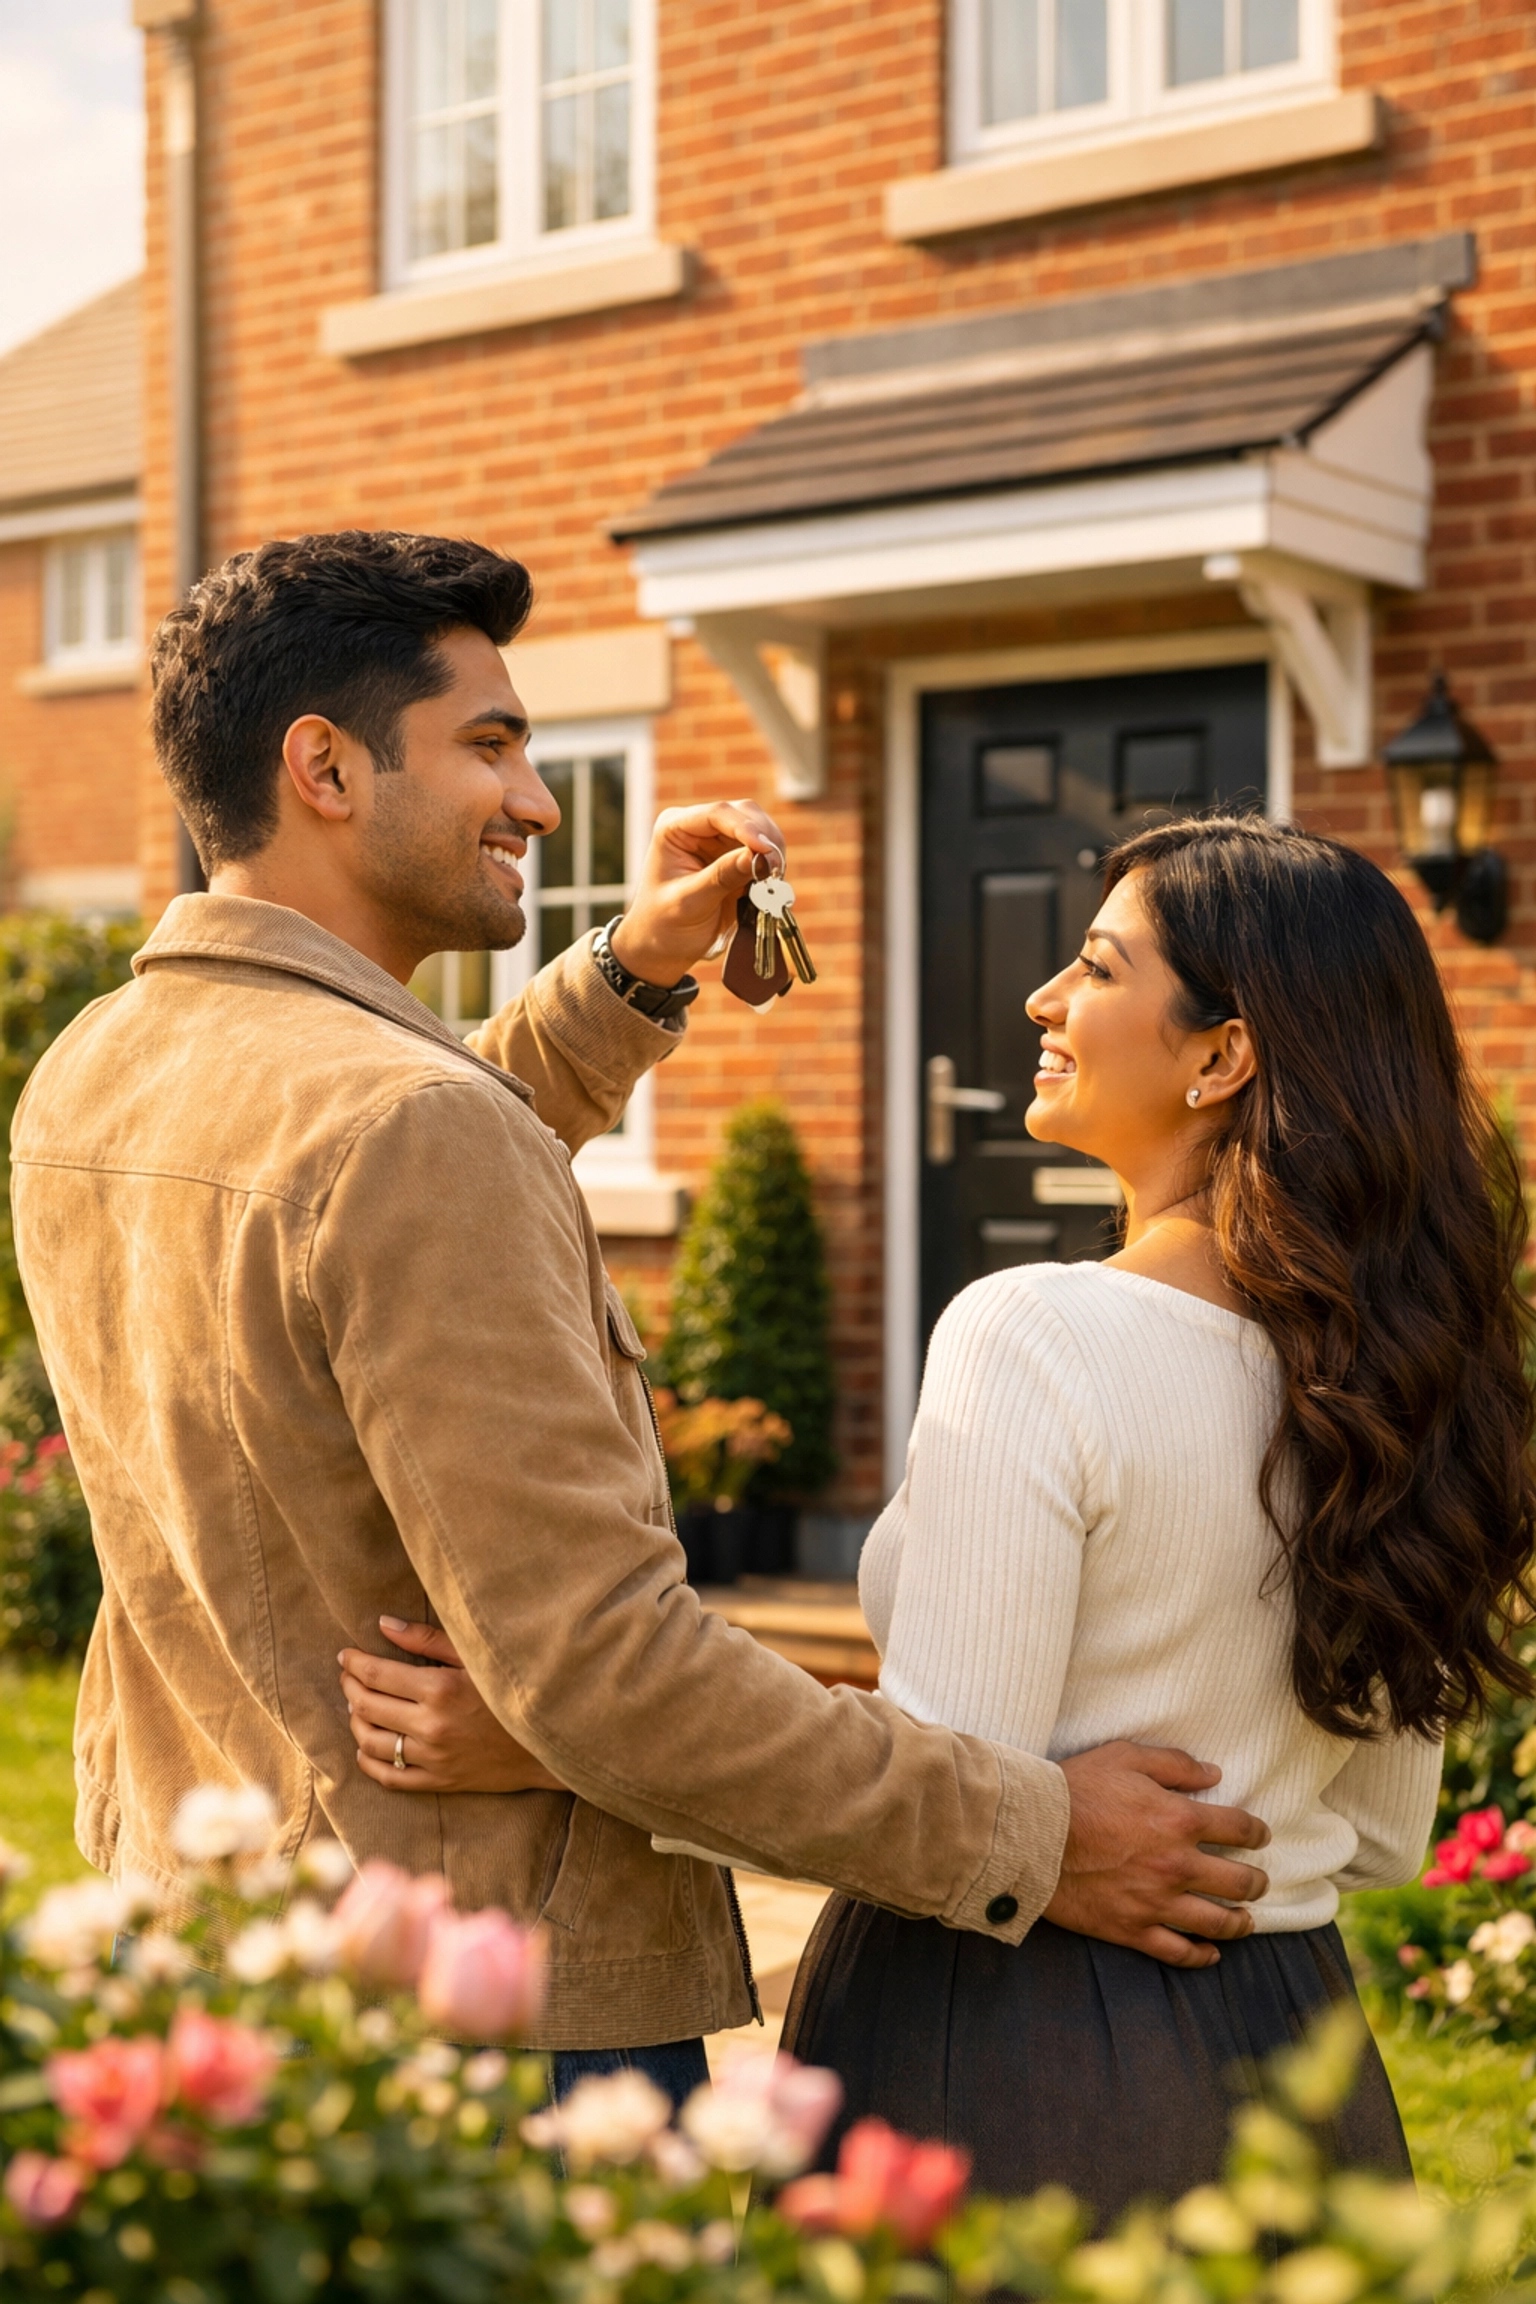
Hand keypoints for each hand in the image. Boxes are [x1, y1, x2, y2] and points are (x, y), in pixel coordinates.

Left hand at [339, 1618, 567, 1793]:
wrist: (547, 1740)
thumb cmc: (511, 1689)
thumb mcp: (474, 1656)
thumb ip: (427, 1640)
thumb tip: (383, 1624)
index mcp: (440, 1689)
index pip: (377, 1674)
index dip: (354, 1662)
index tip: (345, 1654)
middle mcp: (431, 1725)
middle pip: (367, 1706)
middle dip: (349, 1686)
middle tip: (347, 1674)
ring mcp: (433, 1757)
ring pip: (371, 1742)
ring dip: (355, 1721)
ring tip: (356, 1705)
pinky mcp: (439, 1781)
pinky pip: (390, 1777)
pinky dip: (368, 1761)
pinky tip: (366, 1746)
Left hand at [608, 799, 787, 986]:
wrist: (664, 946)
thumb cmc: (663, 924)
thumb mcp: (689, 902)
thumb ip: (721, 877)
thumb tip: (757, 856)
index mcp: (675, 828)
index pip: (717, 814)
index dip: (746, 828)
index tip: (766, 850)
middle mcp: (699, 827)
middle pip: (745, 814)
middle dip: (765, 838)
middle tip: (776, 869)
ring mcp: (720, 841)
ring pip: (760, 830)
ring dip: (773, 852)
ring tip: (774, 880)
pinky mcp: (737, 859)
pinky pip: (764, 853)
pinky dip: (773, 866)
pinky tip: (771, 884)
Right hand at [1044, 1740, 1270, 1968]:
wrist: (1032, 1834)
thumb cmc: (1075, 1790)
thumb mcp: (1124, 1758)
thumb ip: (1174, 1764)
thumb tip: (1213, 1774)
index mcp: (1180, 1820)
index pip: (1238, 1829)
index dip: (1256, 1832)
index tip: (1261, 1836)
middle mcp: (1178, 1865)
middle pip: (1239, 1882)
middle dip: (1256, 1882)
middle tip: (1259, 1882)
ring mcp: (1157, 1902)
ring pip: (1216, 1923)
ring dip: (1240, 1922)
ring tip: (1247, 1919)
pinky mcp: (1133, 1929)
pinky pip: (1178, 1952)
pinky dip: (1200, 1956)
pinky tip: (1211, 1953)